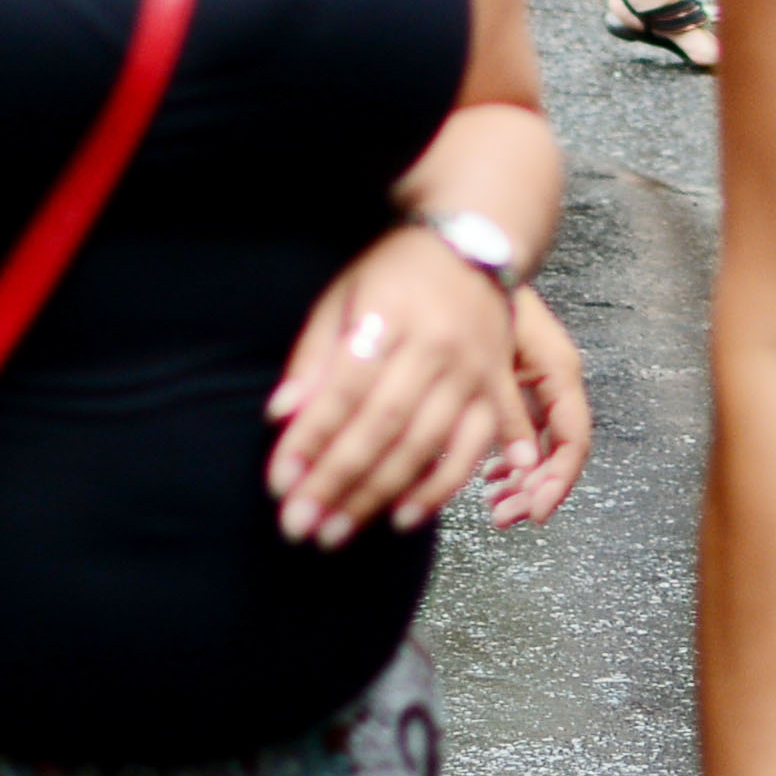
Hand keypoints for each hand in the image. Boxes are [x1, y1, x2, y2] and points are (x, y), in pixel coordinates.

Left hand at [267, 225, 516, 546]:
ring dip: (377, 495)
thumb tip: (280, 416)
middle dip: (338, 480)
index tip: (280, 481)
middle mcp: (436, 344)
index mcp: (390, 313)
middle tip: (300, 525)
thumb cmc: (395, 273)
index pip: (345, 387)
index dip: (312, 437)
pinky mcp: (495, 389)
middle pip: (383, 424)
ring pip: (424, 445)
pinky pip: (471, 449)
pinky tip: (403, 518)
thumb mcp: (343, 296)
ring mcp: (472, 370)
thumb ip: (314, 357)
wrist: (473, 244)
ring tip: (336, 531)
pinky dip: (440, 488)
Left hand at [475, 283, 597, 524]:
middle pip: (559, 452)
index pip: (573, 440)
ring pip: (540, 448)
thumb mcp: (495, 351)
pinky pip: (524, 435)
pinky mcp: (518, 385)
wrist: (471, 252)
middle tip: (502, 515)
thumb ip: (506, 407)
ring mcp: (538, 385)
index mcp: (559, 371)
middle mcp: (555, 381)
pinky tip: (486, 477)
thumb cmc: (483, 296)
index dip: (557, 482)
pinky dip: (510, 461)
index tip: (533, 513)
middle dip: (535, 490)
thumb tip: (513, 463)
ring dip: (521, 482)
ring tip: (493, 504)